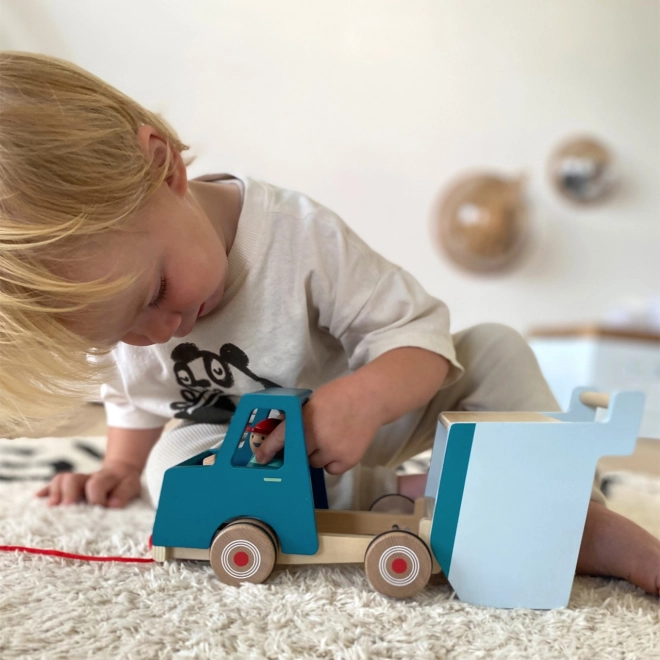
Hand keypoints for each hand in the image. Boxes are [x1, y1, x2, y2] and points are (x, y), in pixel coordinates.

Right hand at [35, 461, 142, 507]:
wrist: (121, 472)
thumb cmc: (124, 484)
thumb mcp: (131, 487)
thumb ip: (124, 494)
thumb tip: (111, 504)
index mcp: (104, 479)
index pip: (94, 485)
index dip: (96, 498)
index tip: (100, 508)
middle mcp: (86, 479)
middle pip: (72, 479)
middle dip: (68, 493)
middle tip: (67, 507)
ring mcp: (76, 482)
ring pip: (61, 480)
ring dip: (54, 492)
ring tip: (52, 507)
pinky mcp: (69, 486)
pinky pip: (54, 485)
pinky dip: (45, 491)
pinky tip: (37, 498)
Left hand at [255, 376, 380, 474]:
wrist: (371, 399)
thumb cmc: (340, 395)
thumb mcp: (313, 401)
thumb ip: (299, 417)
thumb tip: (282, 429)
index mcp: (306, 419)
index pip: (282, 437)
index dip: (269, 449)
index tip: (261, 459)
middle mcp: (318, 438)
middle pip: (298, 454)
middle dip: (300, 448)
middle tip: (309, 439)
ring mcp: (333, 451)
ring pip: (314, 463)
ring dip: (316, 455)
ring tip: (329, 440)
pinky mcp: (347, 460)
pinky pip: (330, 469)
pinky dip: (331, 462)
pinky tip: (339, 447)